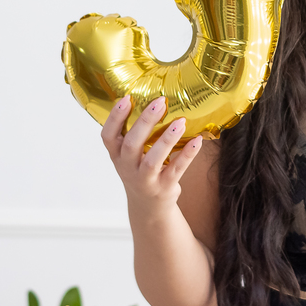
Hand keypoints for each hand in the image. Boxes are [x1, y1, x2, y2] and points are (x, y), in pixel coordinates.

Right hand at [101, 95, 203, 212]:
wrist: (149, 207)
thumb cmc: (140, 170)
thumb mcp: (130, 154)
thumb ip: (136, 132)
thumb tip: (155, 98)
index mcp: (117, 155)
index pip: (108, 136)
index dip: (115, 117)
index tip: (126, 98)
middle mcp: (127, 167)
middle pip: (131, 144)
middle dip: (145, 122)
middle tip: (159, 102)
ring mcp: (145, 180)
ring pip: (153, 160)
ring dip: (166, 139)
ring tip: (180, 121)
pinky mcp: (163, 188)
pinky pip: (176, 170)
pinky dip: (187, 155)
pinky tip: (197, 141)